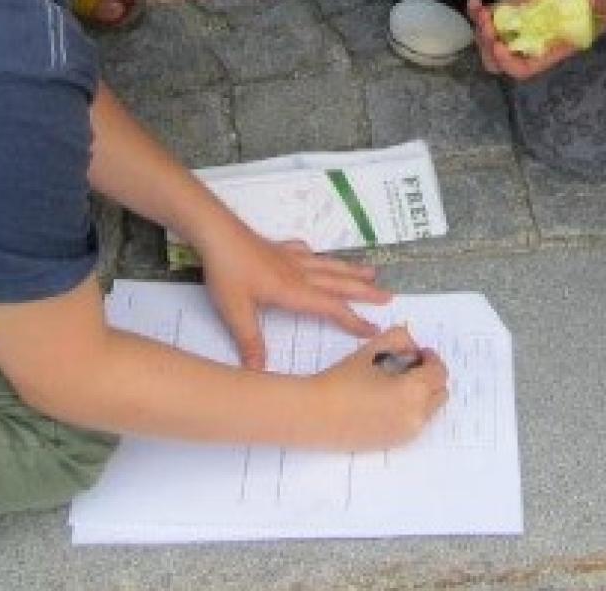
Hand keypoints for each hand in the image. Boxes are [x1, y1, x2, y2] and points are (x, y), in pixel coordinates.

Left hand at [195, 221, 390, 370]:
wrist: (217, 233)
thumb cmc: (228, 273)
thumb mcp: (236, 311)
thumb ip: (251, 341)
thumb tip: (259, 373)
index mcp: (294, 291)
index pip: (331, 307)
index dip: (353, 320)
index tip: (374, 329)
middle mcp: (299, 273)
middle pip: (339, 283)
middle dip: (364, 291)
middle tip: (388, 296)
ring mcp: (290, 257)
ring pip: (328, 265)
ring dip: (350, 270)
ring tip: (371, 271)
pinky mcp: (278, 248)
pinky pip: (305, 252)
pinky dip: (316, 256)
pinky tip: (314, 254)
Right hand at [308, 325, 448, 450]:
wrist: (316, 414)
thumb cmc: (342, 380)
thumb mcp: (372, 349)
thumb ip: (398, 338)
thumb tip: (412, 345)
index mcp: (414, 391)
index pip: (439, 372)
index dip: (431, 358)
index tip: (419, 352)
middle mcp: (416, 416)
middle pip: (440, 392)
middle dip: (430, 376)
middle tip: (410, 366)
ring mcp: (406, 434)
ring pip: (430, 410)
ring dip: (423, 394)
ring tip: (397, 383)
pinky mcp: (394, 444)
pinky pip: (415, 423)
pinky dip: (411, 410)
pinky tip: (387, 400)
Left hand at [467, 0, 605, 81]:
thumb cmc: (603, 0)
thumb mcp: (605, 2)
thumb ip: (598, 3)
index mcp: (551, 50)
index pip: (523, 69)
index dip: (508, 62)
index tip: (500, 45)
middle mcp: (532, 42)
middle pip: (498, 59)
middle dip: (487, 45)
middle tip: (488, 26)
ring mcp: (520, 25)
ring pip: (489, 39)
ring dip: (480, 27)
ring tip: (480, 9)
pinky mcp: (515, 8)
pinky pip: (491, 17)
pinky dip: (478, 12)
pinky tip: (474, 2)